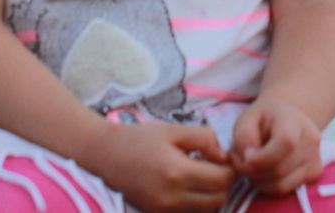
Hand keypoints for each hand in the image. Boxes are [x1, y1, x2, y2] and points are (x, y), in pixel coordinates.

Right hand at [79, 121, 234, 212]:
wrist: (105, 156)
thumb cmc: (140, 139)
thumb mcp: (174, 130)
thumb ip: (204, 138)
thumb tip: (223, 156)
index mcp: (177, 172)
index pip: (222, 180)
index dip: (229, 168)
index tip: (223, 157)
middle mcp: (172, 197)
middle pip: (219, 200)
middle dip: (223, 183)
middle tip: (214, 166)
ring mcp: (164, 210)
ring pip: (207, 211)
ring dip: (211, 195)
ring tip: (200, 175)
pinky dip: (196, 203)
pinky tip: (187, 185)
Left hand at [229, 96, 322, 194]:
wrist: (287, 119)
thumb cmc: (264, 119)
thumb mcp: (247, 118)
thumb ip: (244, 136)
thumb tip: (249, 159)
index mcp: (294, 120)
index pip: (286, 143)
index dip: (262, 157)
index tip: (245, 156)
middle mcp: (311, 139)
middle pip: (280, 169)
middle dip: (253, 172)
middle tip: (240, 162)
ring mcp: (315, 158)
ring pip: (282, 185)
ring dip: (259, 181)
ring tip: (250, 166)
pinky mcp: (314, 173)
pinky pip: (286, 189)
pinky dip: (269, 186)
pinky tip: (264, 171)